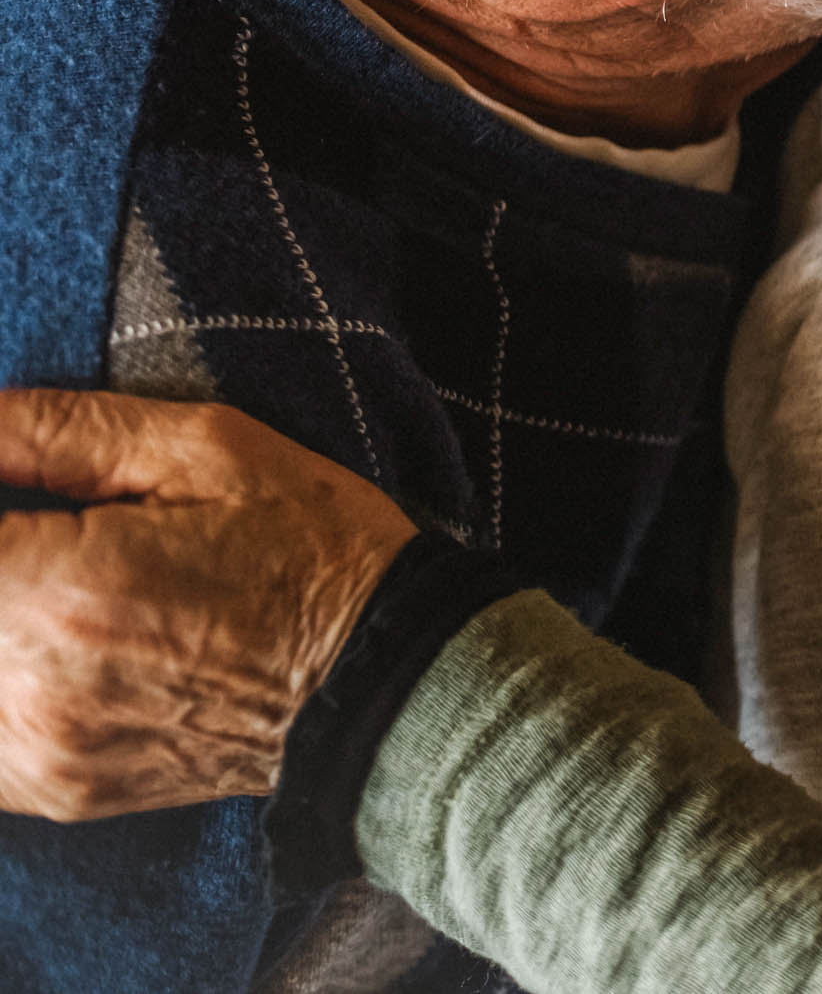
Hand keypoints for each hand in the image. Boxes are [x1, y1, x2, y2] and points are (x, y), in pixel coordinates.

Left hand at [0, 391, 413, 821]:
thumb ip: (59, 429)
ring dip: (4, 617)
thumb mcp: (208, 449)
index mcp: (66, 588)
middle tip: (48, 536)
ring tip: (59, 584)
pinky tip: (46, 648)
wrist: (388, 681)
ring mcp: (39, 750)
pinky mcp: (54, 788)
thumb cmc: (312, 548)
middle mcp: (35, 685)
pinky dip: (2, 683)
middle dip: (5, 557)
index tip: (20, 496)